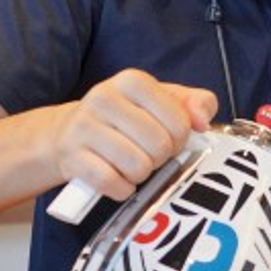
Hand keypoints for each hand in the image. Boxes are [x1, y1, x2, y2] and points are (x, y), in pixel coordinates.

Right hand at [53, 68, 216, 200]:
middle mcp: (105, 97)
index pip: (179, 121)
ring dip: (140, 175)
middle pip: (159, 145)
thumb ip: (194, 103)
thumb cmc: (124, 118)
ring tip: (131, 165)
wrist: (66, 132)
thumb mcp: (160, 101)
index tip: (167, 138)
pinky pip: (112, 183)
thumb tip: (203, 121)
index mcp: (132, 81)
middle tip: (148, 154)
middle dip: (160, 158)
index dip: (180, 139)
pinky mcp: (72, 156)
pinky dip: (121, 189)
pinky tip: (117, 179)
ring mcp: (84, 127)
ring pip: (137, 167)